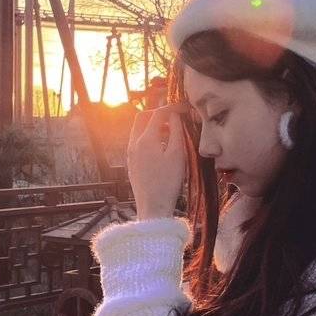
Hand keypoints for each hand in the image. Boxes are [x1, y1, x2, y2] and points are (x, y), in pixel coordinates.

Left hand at [127, 105, 185, 220]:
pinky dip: (150, 137)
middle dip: (159, 113)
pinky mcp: (132, 164)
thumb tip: (175, 116)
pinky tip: (162, 147)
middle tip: (175, 116)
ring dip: (154, 126)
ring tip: (171, 132)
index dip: (172, 107)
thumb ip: (176, 131)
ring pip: (139, 130)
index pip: (158, 113)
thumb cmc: (168, 183)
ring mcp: (131, 154)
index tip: (185, 107)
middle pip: (143, 118)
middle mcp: (134, 144)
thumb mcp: (178, 154)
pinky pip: (138, 142)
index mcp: (145, 140)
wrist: (153, 208)